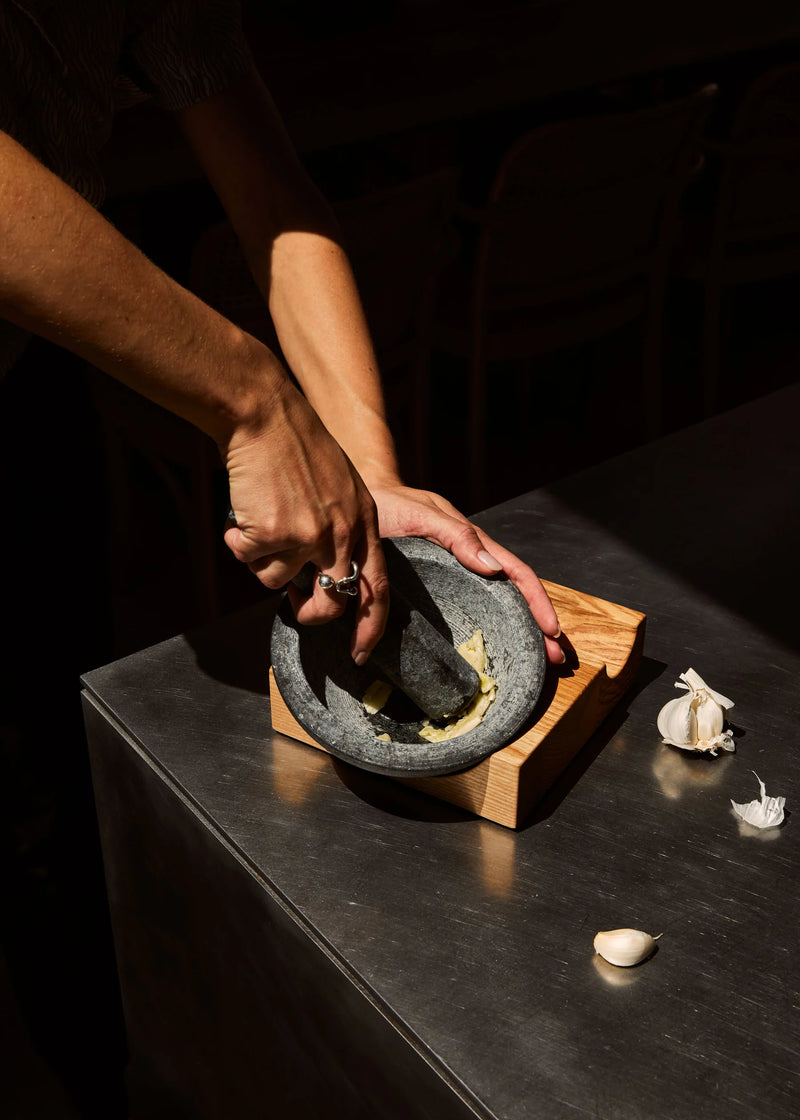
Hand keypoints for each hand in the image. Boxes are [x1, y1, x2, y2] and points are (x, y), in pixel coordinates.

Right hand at [223, 379, 388, 662]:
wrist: (266, 414)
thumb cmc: (295, 446)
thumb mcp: (339, 486)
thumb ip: (340, 527)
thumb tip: (326, 576)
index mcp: (365, 521)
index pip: (377, 587)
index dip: (370, 625)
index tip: (361, 652)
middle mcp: (342, 533)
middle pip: (331, 603)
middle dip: (309, 613)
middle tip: (295, 604)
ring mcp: (309, 535)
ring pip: (278, 581)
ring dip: (262, 558)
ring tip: (262, 519)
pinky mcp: (276, 532)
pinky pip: (249, 559)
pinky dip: (239, 541)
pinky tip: (245, 511)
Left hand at [368, 482, 564, 664]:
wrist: (361, 502)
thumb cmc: (391, 505)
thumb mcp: (422, 515)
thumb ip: (456, 536)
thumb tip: (493, 568)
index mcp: (474, 543)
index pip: (517, 574)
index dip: (537, 602)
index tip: (551, 630)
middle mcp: (471, 561)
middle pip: (515, 595)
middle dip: (538, 626)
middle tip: (555, 659)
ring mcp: (457, 574)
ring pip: (497, 603)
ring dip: (520, 630)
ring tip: (536, 660)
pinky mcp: (439, 585)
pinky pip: (471, 607)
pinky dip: (490, 627)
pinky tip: (493, 648)